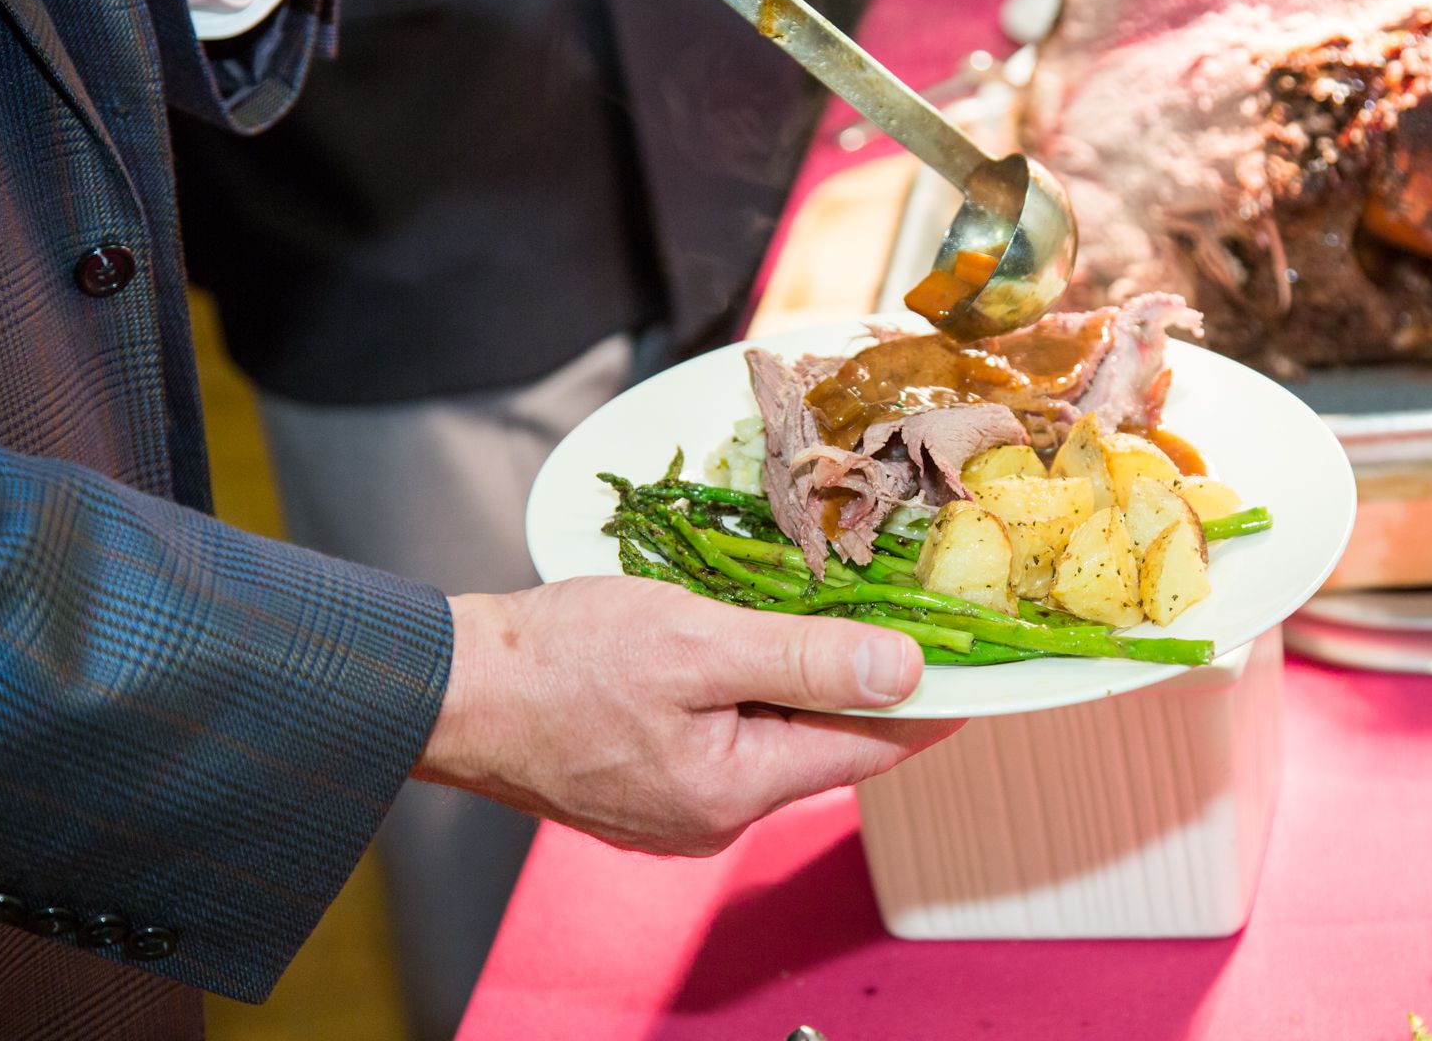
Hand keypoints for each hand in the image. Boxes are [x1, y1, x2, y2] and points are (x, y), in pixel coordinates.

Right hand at [418, 578, 963, 856]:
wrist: (448, 688)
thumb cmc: (557, 661)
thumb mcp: (696, 641)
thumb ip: (804, 660)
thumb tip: (906, 674)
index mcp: (736, 788)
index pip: (870, 748)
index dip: (931, 704)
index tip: (982, 672)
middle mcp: (714, 815)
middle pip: (822, 744)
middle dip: (859, 685)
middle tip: (902, 617)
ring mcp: (676, 809)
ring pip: (770, 739)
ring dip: (797, 684)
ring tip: (816, 619)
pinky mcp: (645, 787)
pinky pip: (722, 740)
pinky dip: (743, 695)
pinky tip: (736, 650)